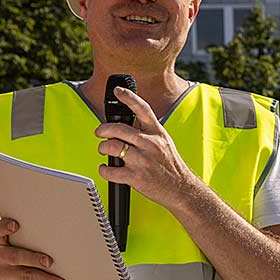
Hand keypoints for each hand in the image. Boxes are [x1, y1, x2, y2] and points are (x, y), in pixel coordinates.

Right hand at [0, 218, 65, 279]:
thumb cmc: (10, 261)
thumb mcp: (10, 248)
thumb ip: (24, 241)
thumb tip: (54, 240)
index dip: (4, 227)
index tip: (15, 225)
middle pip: (16, 257)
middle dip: (34, 259)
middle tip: (49, 262)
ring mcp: (3, 275)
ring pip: (28, 276)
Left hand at [93, 86, 205, 211]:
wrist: (180, 189)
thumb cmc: (170, 166)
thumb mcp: (164, 142)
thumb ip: (148, 131)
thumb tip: (128, 121)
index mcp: (157, 133)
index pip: (143, 109)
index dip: (129, 97)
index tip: (118, 90)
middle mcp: (150, 144)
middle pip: (119, 129)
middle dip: (103, 129)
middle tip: (99, 132)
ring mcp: (143, 161)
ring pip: (112, 147)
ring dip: (102, 148)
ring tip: (103, 150)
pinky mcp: (136, 177)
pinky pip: (111, 171)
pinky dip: (103, 170)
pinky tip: (106, 168)